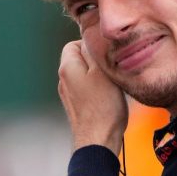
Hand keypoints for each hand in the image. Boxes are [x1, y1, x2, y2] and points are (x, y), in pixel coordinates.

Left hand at [58, 40, 127, 155]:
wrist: (98, 141)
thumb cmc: (103, 106)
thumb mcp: (103, 71)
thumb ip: (95, 50)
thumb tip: (91, 34)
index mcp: (67, 67)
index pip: (75, 43)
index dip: (93, 45)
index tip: (108, 55)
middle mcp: (63, 80)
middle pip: (81, 59)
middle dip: (98, 61)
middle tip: (112, 70)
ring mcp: (69, 95)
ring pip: (86, 75)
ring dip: (99, 76)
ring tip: (113, 86)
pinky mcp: (76, 107)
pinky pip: (88, 90)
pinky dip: (98, 90)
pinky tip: (109, 99)